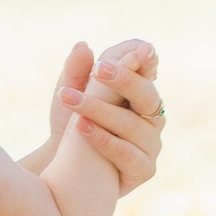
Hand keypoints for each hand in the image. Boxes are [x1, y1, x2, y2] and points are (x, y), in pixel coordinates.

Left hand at [51, 38, 163, 193]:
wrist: (64, 168)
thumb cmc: (71, 125)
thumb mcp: (70, 93)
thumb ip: (77, 71)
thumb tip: (83, 46)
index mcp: (140, 94)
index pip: (148, 72)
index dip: (146, 61)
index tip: (139, 51)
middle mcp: (152, 118)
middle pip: (146, 95)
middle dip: (123, 80)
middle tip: (99, 69)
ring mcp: (151, 144)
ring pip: (131, 124)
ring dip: (99, 110)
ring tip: (70, 99)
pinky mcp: (144, 169)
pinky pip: (127, 154)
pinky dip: (104, 140)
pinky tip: (82, 128)